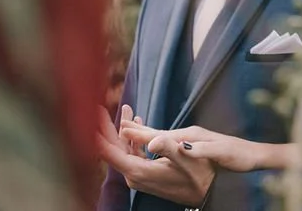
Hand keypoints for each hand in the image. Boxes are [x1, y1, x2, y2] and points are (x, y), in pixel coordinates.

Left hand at [97, 106, 213, 205]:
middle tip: (101, 108)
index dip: (100, 133)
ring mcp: (139, 174)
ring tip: (126, 109)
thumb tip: (152, 139)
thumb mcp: (186, 159)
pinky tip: (137, 125)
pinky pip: (133, 153)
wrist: (207, 193)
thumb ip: (168, 147)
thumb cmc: (199, 176)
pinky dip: (133, 138)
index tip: (94, 116)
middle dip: (109, 128)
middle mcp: (134, 174)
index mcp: (139, 171)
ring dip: (123, 130)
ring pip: (123, 150)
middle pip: (114, 150)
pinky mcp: (146, 173)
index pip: (110, 152)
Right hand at [119, 121, 293, 171]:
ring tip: (125, 130)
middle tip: (116, 123)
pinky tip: (150, 142)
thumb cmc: (238, 155)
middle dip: (135, 130)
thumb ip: (197, 149)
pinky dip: (154, 140)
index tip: (120, 130)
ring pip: (160, 136)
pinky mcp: (194, 143)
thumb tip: (177, 147)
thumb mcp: (219, 152)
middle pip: (156, 133)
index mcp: (189, 136)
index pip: (158, 136)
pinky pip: (167, 141)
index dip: (138, 135)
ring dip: (143, 134)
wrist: (254, 154)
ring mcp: (191, 138)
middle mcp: (188, 134)